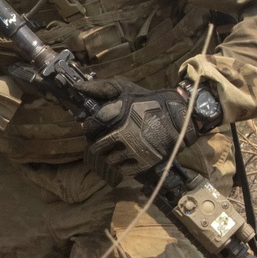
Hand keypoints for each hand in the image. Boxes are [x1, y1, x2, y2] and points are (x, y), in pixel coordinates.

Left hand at [78, 78, 200, 184]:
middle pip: (96, 148)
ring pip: (108, 160)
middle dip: (96, 145)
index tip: (91, 127)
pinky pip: (122, 170)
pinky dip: (120, 166)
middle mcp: (123, 133)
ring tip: (114, 150)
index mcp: (118, 114)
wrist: (179, 118)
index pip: (91, 125)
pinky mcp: (143, 161)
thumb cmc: (148, 102)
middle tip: (100, 143)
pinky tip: (124, 159)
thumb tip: (78, 87)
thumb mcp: (126, 89)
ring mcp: (133, 149)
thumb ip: (102, 88)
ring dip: (108, 157)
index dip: (88, 127)